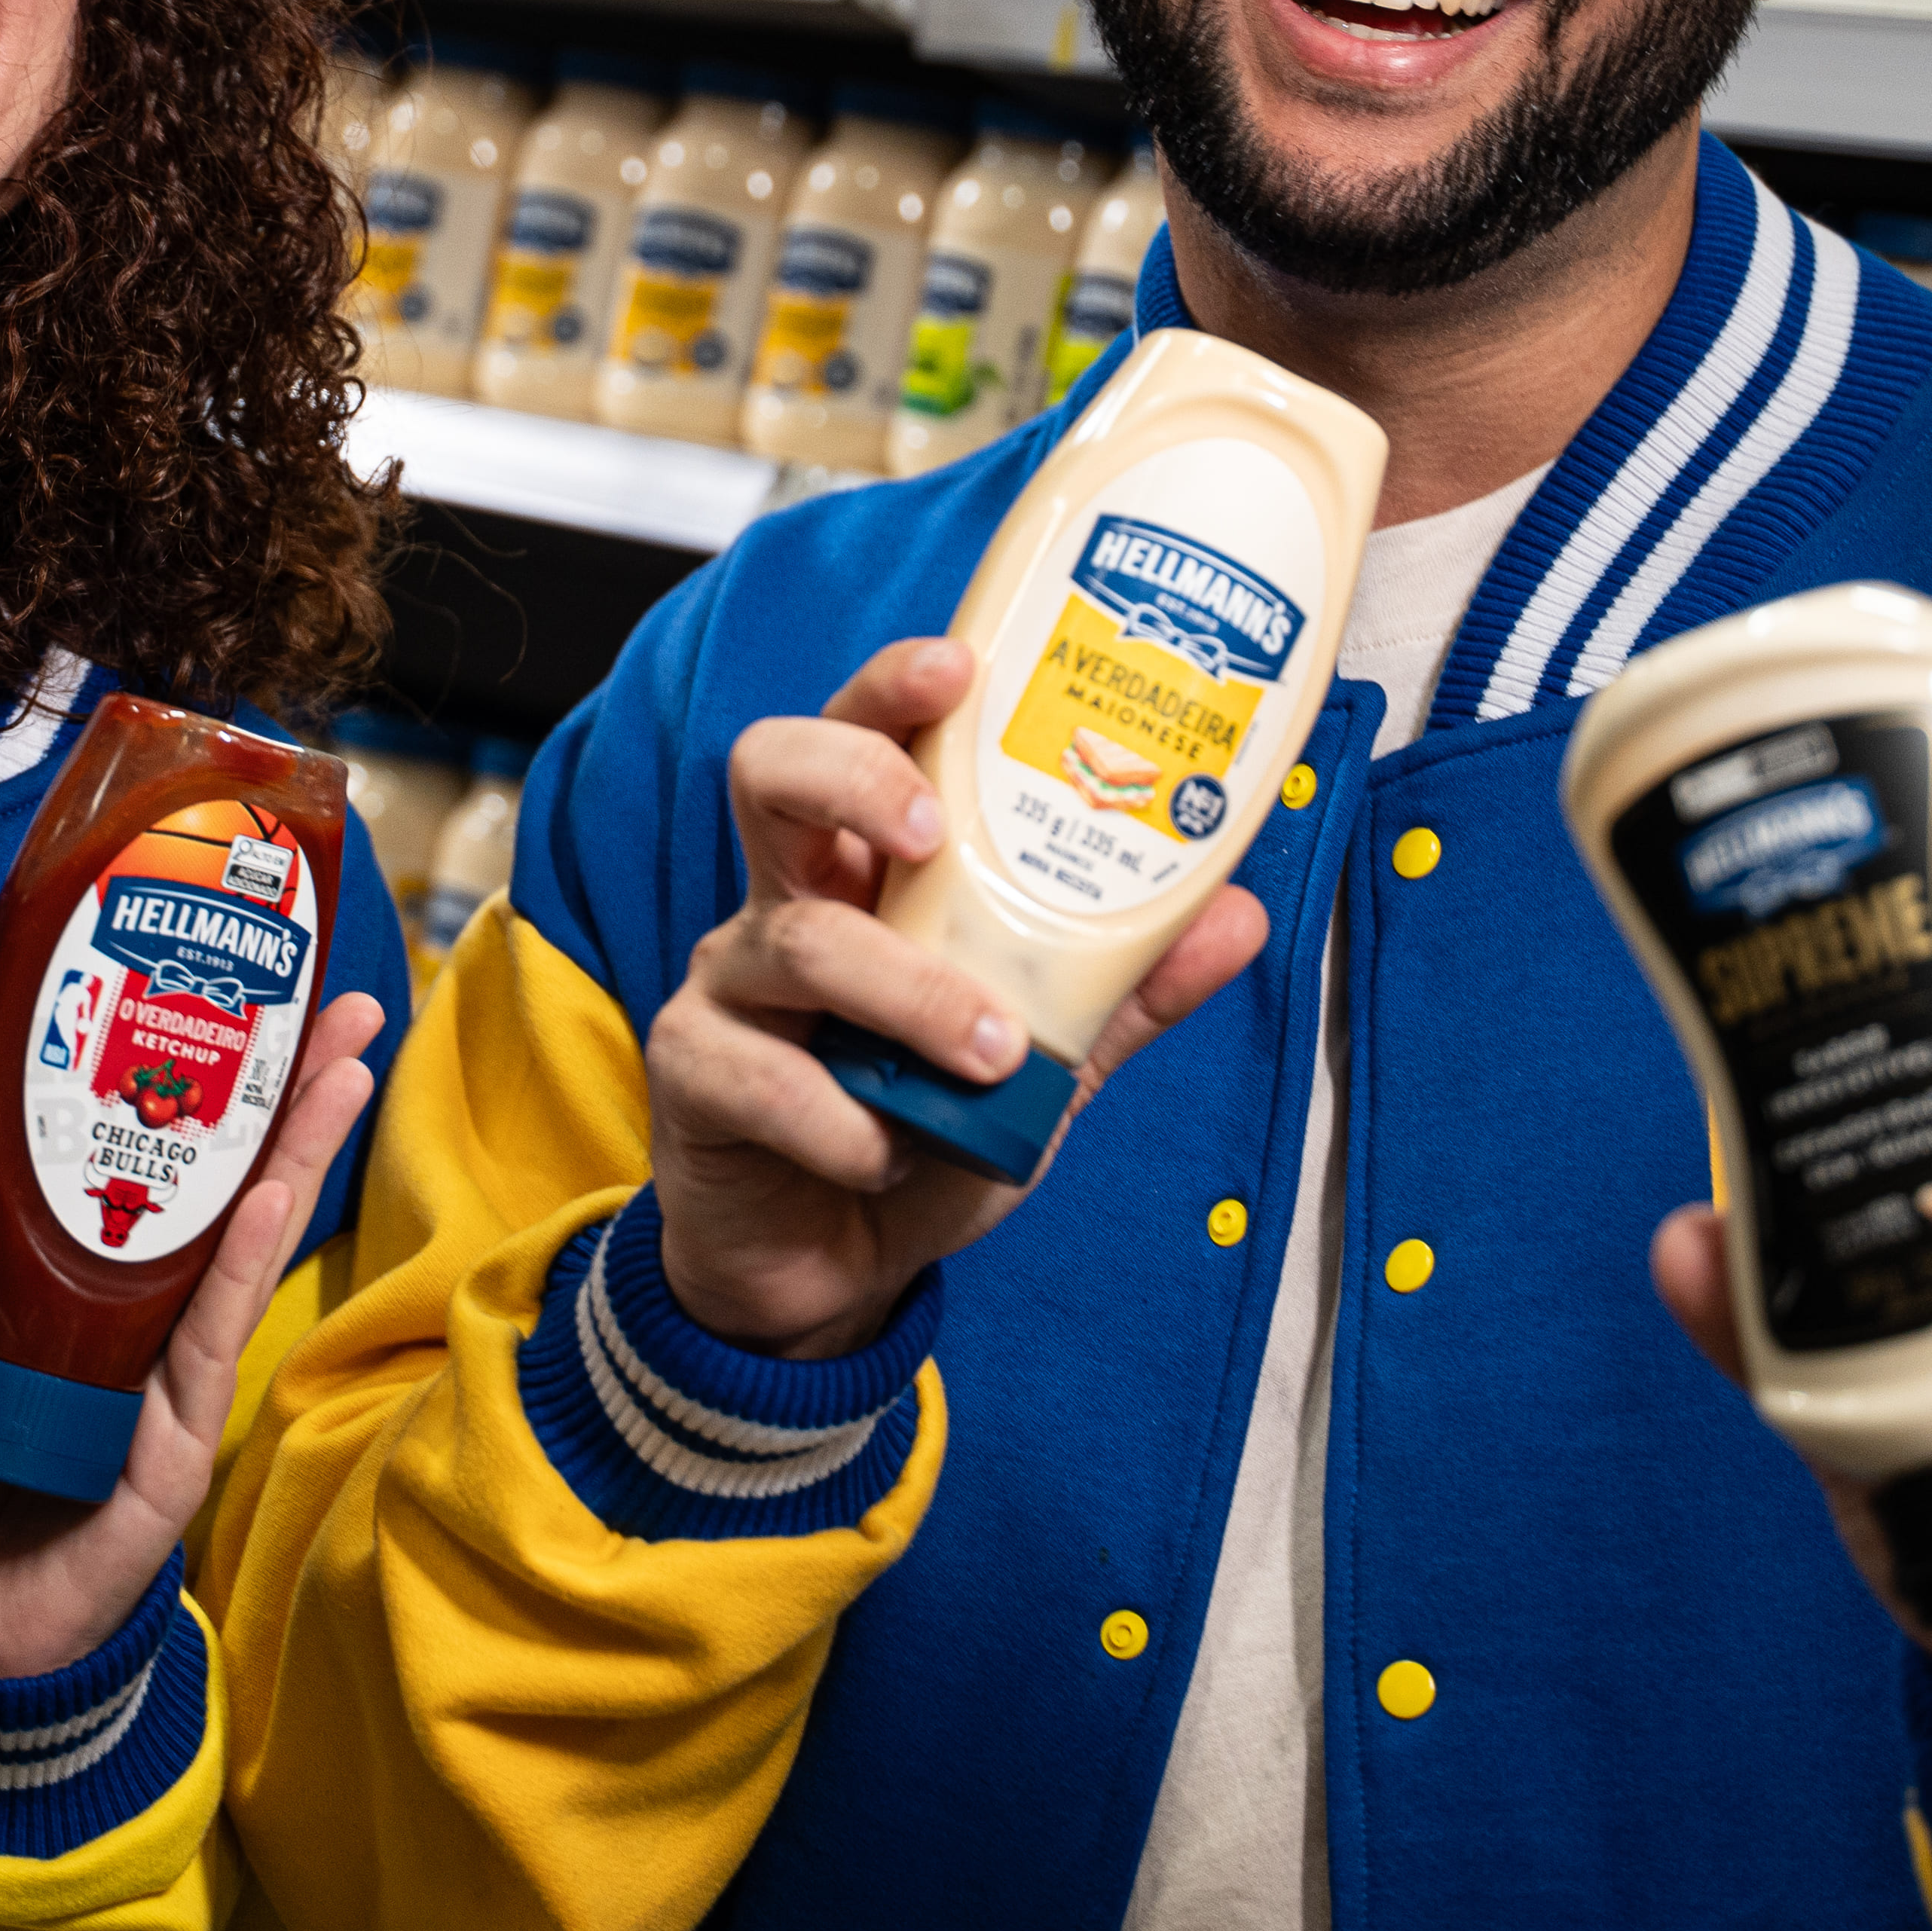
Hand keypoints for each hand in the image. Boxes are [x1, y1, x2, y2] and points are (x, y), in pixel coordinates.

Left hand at [0, 991, 386, 1680]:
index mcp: (77, 1287)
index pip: (150, 1172)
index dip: (198, 1096)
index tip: (237, 1007)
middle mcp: (139, 1317)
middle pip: (228, 1187)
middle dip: (288, 1096)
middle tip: (343, 1008)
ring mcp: (169, 1373)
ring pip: (245, 1242)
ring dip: (297, 1151)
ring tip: (339, 1066)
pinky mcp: (178, 1435)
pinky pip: (213, 1334)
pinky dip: (247, 1261)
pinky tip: (275, 1196)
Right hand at [646, 639, 1267, 1362]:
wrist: (836, 1265)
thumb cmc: (924, 1128)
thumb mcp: (1043, 1058)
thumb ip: (1122, 989)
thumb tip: (1237, 916)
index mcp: (870, 871)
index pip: (862, 735)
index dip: (895, 686)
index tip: (960, 665)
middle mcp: (788, 900)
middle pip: (771, 771)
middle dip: (855, 775)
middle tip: (933, 830)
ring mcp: (732, 983)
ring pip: (795, 941)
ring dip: (906, 994)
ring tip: (991, 1054)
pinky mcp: (693, 1074)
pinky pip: (758, 1076)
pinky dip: (842, 1123)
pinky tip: (887, 1155)